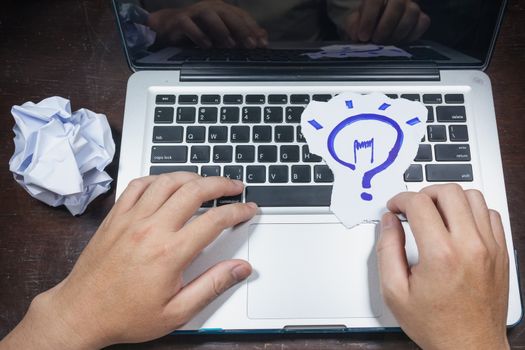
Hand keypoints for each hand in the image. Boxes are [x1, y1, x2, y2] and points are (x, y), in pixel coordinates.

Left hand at [0, 173, 256, 348]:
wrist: (81, 313)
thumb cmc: (126, 315)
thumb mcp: (177, 311)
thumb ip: (213, 285)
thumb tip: (241, 268)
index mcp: (170, 252)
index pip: (215, 219)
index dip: (238, 211)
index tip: (249, 209)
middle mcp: (151, 228)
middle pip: (194, 190)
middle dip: (221, 184)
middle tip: (234, 187)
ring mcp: (131, 218)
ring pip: (167, 181)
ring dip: (192, 176)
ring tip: (206, 182)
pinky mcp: (116, 216)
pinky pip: (138, 184)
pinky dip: (158, 178)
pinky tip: (167, 183)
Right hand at [146, 0, 267, 48]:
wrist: (169, 28)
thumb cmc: (199, 30)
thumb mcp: (222, 34)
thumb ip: (241, 35)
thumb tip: (263, 38)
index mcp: (222, 9)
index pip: (241, 15)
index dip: (253, 28)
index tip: (262, 43)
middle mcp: (210, 7)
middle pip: (228, 14)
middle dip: (241, 29)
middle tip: (250, 45)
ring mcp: (194, 12)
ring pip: (210, 15)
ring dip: (221, 30)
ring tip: (230, 45)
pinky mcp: (180, 20)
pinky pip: (189, 25)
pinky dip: (199, 36)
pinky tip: (207, 46)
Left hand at [345, 0, 429, 43]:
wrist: (372, 28)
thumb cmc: (362, 23)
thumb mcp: (353, 23)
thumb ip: (353, 26)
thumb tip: (357, 34)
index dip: (369, 18)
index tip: (363, 36)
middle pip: (398, 3)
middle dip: (385, 26)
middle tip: (376, 40)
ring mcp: (410, 5)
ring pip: (412, 12)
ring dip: (398, 32)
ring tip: (386, 42)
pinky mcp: (420, 18)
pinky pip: (422, 23)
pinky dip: (411, 35)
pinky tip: (398, 42)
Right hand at [377, 184, 509, 349]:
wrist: (470, 345)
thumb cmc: (435, 323)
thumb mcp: (394, 291)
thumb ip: (387, 250)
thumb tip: (389, 222)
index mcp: (440, 254)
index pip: (419, 203)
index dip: (400, 199)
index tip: (395, 207)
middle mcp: (469, 246)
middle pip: (448, 192)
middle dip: (424, 193)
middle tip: (413, 207)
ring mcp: (490, 247)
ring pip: (472, 196)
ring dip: (449, 199)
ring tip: (435, 213)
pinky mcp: (501, 252)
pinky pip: (490, 213)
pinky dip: (471, 211)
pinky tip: (457, 224)